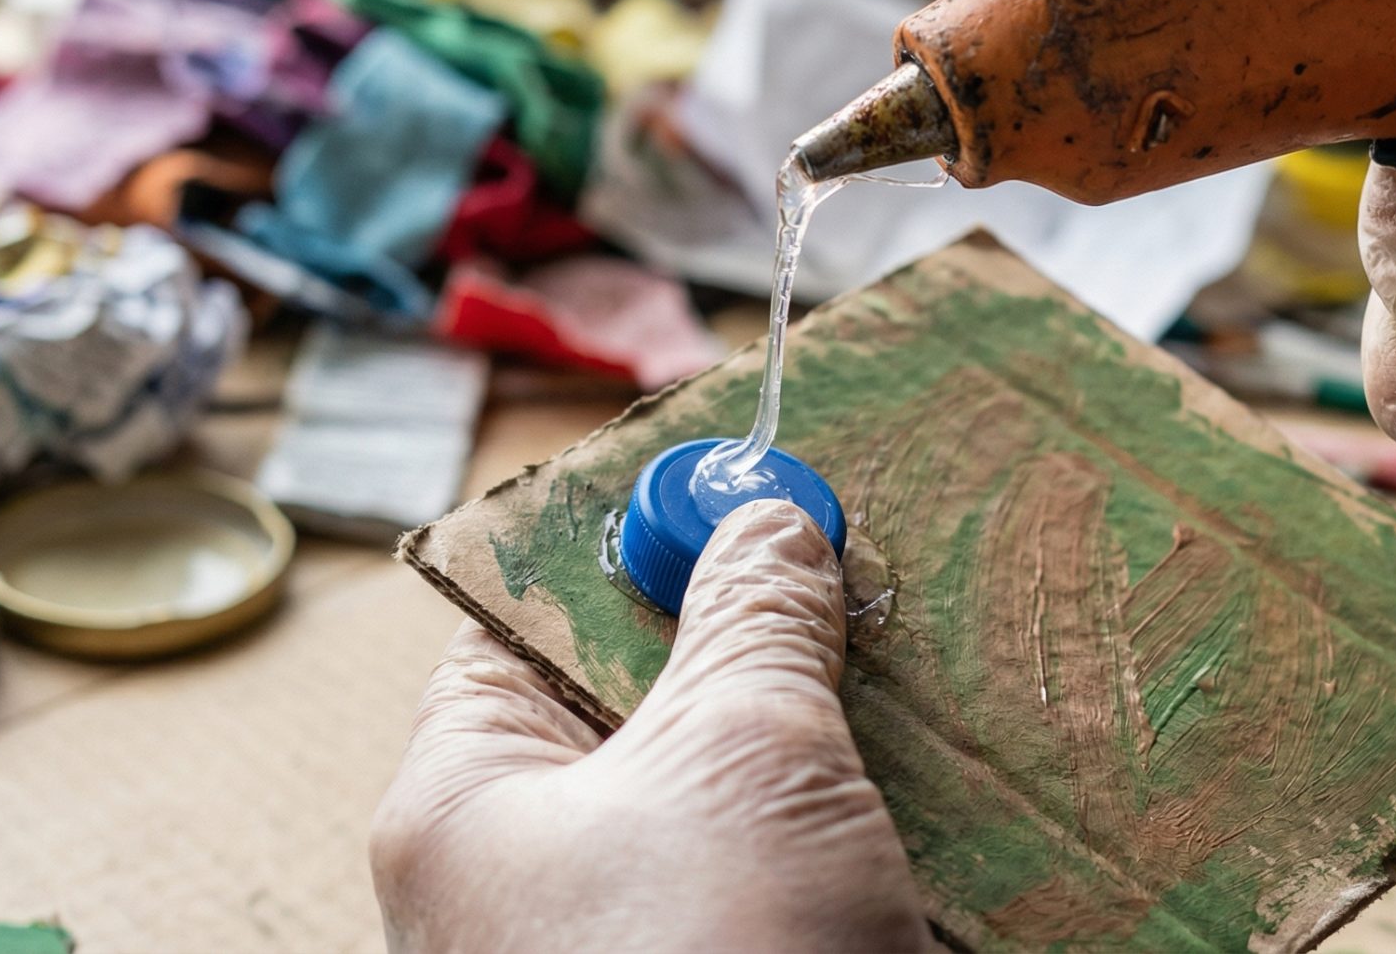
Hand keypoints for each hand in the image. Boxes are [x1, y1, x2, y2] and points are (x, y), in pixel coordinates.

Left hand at [371, 501, 930, 952]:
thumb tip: (770, 525)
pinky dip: (855, 826)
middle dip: (755, 636)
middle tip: (848, 565)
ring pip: (729, 794)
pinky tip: (930, 775)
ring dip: (824, 734)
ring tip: (910, 658)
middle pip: (642, 702)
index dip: (631, 543)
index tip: (738, 486)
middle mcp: (525, 879)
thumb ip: (754, 624)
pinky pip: (785, 874)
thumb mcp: (740, 758)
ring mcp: (626, 943)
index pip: (527, 618)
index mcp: (464, 802)